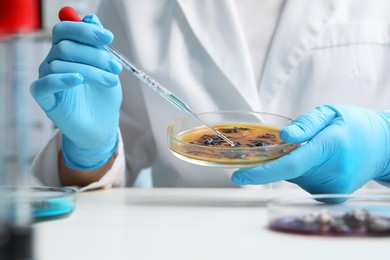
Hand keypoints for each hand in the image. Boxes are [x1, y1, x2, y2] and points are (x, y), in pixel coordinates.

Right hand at [30, 14, 121, 169]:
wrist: (102, 127)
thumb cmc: (103, 98)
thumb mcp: (106, 69)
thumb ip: (98, 46)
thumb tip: (91, 18)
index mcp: (67, 53)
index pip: (65, 30)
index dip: (85, 31)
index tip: (109, 38)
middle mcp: (53, 63)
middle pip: (64, 46)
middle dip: (94, 54)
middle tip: (115, 66)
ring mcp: (48, 80)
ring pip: (61, 64)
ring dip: (91, 70)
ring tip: (111, 81)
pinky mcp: (46, 99)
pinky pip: (45, 84)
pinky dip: (62, 79)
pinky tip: (79, 80)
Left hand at [231, 105, 389, 193]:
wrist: (383, 146)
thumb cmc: (355, 125)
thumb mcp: (331, 113)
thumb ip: (306, 124)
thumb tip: (284, 138)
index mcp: (331, 147)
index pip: (289, 165)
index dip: (261, 173)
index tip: (239, 176)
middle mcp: (333, 173)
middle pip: (288, 171)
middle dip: (280, 158)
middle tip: (295, 143)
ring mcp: (333, 188)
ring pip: (295, 177)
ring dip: (295, 164)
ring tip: (318, 151)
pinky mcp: (332, 196)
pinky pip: (305, 183)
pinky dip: (304, 172)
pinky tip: (321, 162)